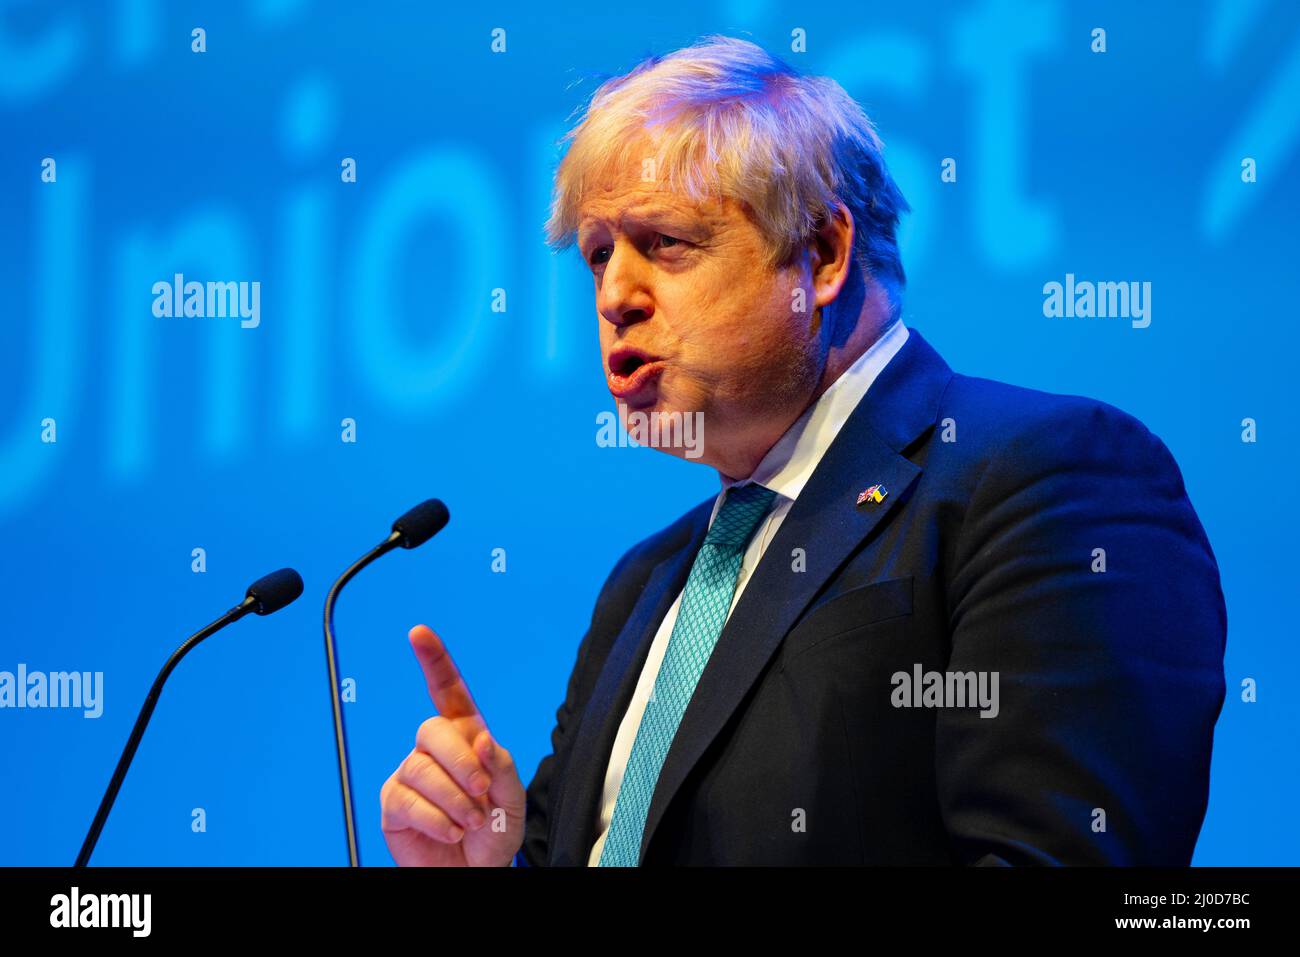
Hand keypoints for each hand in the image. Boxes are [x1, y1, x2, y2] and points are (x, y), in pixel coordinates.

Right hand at [380, 625, 525, 865]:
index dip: (434, 660)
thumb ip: (500, 764)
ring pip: (421, 768)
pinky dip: (435, 819)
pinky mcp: (394, 804)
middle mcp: (435, 750)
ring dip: (453, 799)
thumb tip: (480, 739)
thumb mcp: (513, 796)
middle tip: (481, 792)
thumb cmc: (495, 830)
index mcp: (466, 736)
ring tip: (470, 821)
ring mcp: (411, 775)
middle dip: (460, 762)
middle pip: (432, 730)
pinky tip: (449, 831)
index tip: (419, 633)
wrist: (478, 870)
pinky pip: (406, 801)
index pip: (448, 691)